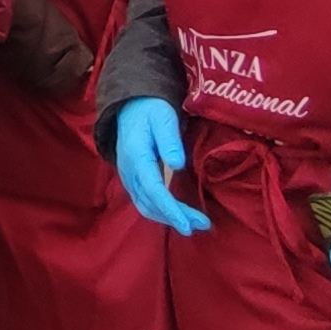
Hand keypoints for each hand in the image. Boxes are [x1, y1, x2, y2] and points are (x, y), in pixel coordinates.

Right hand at [111, 99, 209, 235]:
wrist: (131, 105)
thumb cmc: (151, 109)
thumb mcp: (163, 118)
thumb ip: (169, 140)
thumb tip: (177, 165)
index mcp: (136, 157)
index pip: (153, 190)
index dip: (171, 210)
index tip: (188, 224)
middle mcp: (129, 171)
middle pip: (150, 203)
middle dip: (174, 218)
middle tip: (202, 225)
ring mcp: (129, 176)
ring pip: (145, 206)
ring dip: (168, 217)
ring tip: (194, 223)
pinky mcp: (134, 178)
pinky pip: (144, 201)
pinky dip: (161, 211)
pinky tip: (177, 214)